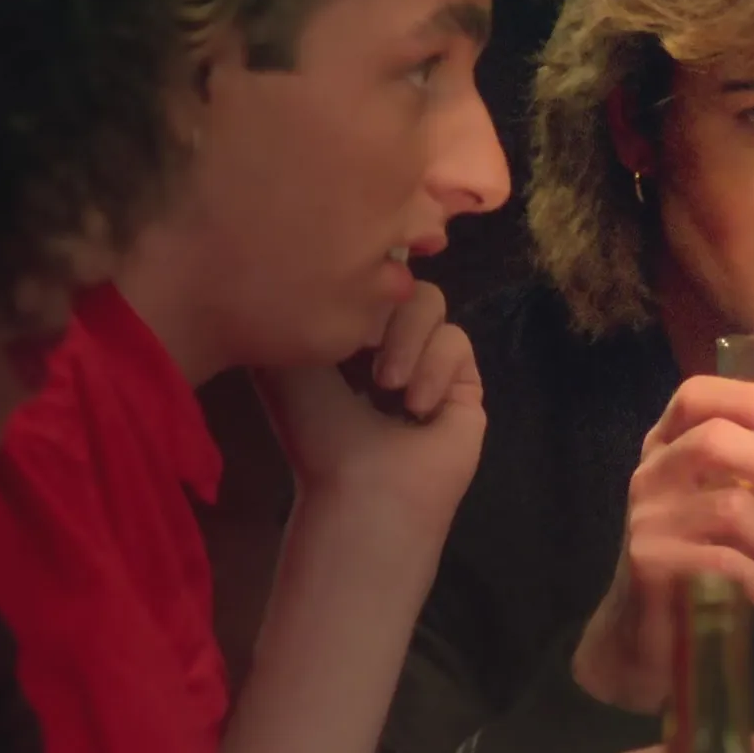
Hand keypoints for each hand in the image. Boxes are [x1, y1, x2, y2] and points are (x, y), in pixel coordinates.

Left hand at [254, 281, 483, 548]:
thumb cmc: (318, 433)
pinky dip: (434, 367)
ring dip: (406, 341)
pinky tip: (418, 408)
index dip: (357, 279)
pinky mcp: (465, 381)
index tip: (339, 296)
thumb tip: (322, 266)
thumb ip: (302, 306)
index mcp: (342, 340)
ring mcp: (427, 361)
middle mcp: (384, 346)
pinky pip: (456, 338)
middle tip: (360, 355)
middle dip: (377, 311)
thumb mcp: (288, 362)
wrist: (363, 486)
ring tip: (388, 386)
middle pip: (397, 280)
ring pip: (429, 301)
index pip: (361, 281)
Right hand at [573, 378, 753, 711]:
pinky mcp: (650, 559)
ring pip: (729, 506)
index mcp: (670, 443)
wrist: (643, 626)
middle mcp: (653, 470)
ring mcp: (648, 515)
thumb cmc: (697, 545)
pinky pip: (722, 559)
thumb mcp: (730, 489)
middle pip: (713, 441)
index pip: (695, 395)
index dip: (743, 395)